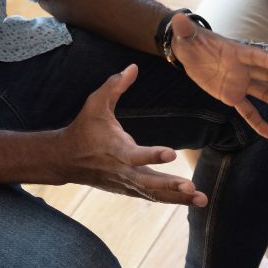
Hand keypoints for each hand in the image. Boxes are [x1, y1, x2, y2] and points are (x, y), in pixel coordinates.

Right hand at [58, 65, 207, 206]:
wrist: (65, 160)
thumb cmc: (84, 128)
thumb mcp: (95, 104)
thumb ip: (114, 86)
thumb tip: (133, 66)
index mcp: (116, 150)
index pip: (136, 155)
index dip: (153, 155)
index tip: (171, 154)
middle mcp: (123, 171)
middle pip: (149, 183)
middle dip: (171, 186)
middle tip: (191, 188)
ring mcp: (126, 184)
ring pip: (154, 194)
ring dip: (178, 198)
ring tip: (202, 200)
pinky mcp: (129, 189)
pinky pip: (153, 197)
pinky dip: (172, 200)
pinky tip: (192, 200)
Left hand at [171, 14, 267, 138]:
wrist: (189, 52)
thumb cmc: (191, 41)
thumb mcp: (185, 35)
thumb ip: (185, 30)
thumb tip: (178, 20)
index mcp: (236, 52)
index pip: (255, 56)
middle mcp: (244, 68)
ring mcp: (242, 83)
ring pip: (266, 95)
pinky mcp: (233, 96)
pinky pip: (248, 111)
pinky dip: (259, 123)